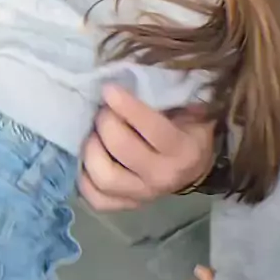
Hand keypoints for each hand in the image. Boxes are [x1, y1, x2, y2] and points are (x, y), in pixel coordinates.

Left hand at [78, 84, 215, 210]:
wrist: (194, 167)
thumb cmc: (188, 129)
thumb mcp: (191, 109)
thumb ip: (169, 95)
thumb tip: (135, 74)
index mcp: (183, 150)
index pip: (150, 128)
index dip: (125, 106)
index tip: (109, 89)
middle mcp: (163, 176)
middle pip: (121, 148)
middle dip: (106, 122)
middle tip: (104, 110)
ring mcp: (143, 195)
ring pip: (104, 177)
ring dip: (92, 149)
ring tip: (94, 134)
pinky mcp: (126, 205)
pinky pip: (96, 198)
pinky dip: (85, 179)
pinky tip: (90, 159)